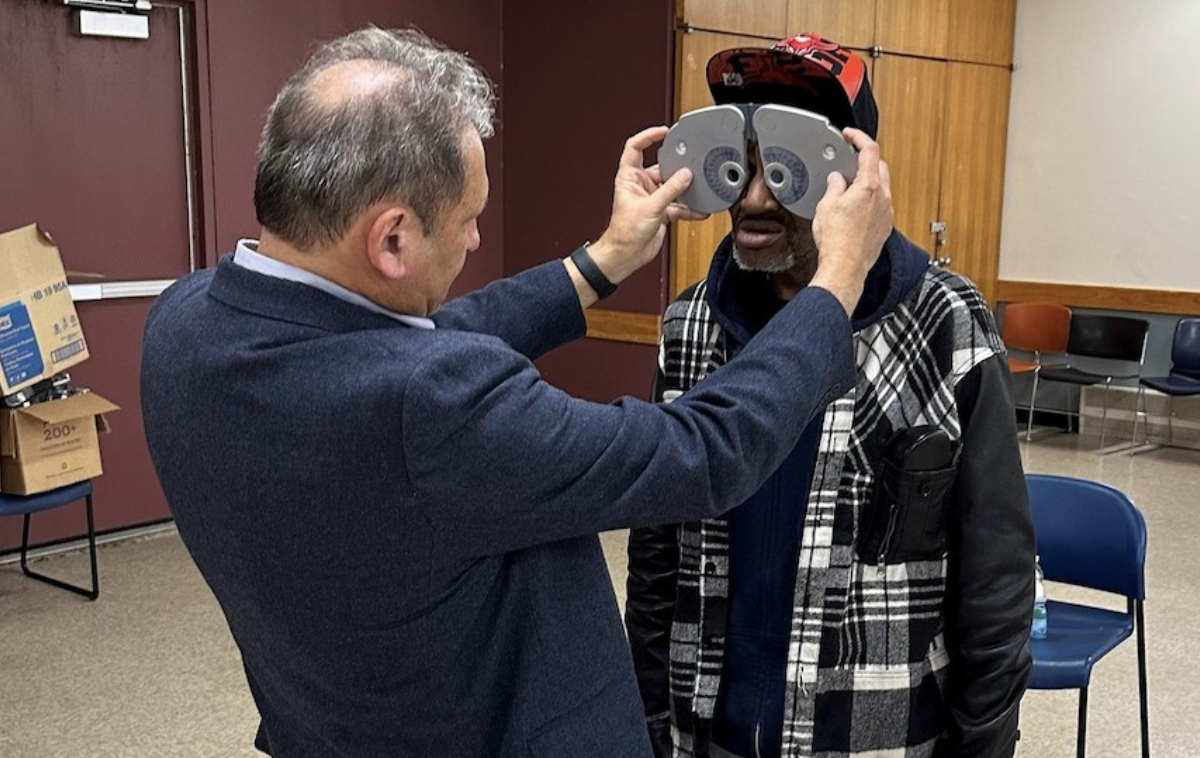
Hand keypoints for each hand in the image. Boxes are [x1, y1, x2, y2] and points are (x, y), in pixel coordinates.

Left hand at [586, 126, 708, 285]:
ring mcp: (651, 198)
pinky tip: (699, 210)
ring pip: (672, 187)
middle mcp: (640, 185)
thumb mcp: (650, 207)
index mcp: (629, 177)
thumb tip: (685, 175)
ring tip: (698, 188)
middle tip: (689, 162)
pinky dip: (688, 208)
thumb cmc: (624, 232)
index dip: (648, 136)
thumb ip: (670, 190)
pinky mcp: (661, 212)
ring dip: (684, 190)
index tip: (664, 132)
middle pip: (661, 167)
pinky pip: (678, 205)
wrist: (626, 255)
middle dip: (675, 167)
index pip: (635, 147)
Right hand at [809, 128, 893, 314]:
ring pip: (883, 188)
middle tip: (849, 162)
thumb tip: (837, 180)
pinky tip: (855, 210)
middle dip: (866, 161)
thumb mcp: (826, 205)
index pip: (870, 150)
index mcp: (870, 187)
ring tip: (848, 190)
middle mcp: (884, 198)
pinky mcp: (885, 227)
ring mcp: (887, 213)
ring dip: (869, 183)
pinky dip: (870, 201)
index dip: (859, 138)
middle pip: (880, 167)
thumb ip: (834, 186)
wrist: (845, 267)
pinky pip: (881, 206)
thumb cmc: (837, 240)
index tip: (851, 136)